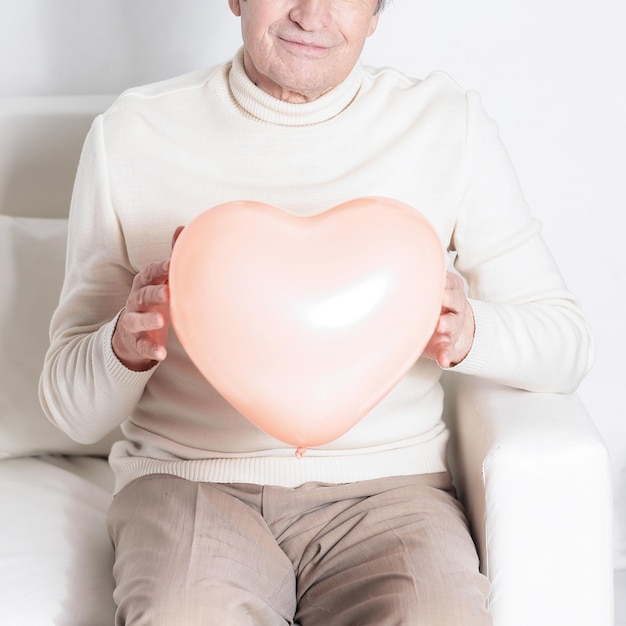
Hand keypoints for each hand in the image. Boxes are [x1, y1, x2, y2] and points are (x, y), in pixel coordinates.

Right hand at [111, 227, 182, 370]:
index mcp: (145, 283)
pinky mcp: (135, 341)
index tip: (172, 265)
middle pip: (142, 294)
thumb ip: (171, 257)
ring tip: (161, 321)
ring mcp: (133, 321)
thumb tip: (182, 228)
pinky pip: (142, 345)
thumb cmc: (152, 301)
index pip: (150, 273)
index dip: (160, 269)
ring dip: (148, 320)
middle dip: (154, 292)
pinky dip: (150, 349)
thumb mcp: (161, 280)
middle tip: (168, 293)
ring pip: (137, 319)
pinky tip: (161, 354)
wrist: (130, 334)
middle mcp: (136, 300)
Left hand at [422, 272, 474, 368]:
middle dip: (449, 299)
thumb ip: (424, 280)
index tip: (438, 279)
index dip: (446, 282)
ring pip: (453, 324)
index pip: (452, 283)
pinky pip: (448, 350)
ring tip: (441, 326)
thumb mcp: (434, 290)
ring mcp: (452, 327)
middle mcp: (454, 308)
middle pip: (456, 301)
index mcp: (450, 291)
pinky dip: (446, 355)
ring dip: (448, 324)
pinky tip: (444, 360)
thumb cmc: (436, 306)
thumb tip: (401, 261)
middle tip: (441, 298)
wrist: (456, 331)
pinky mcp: (448, 345)